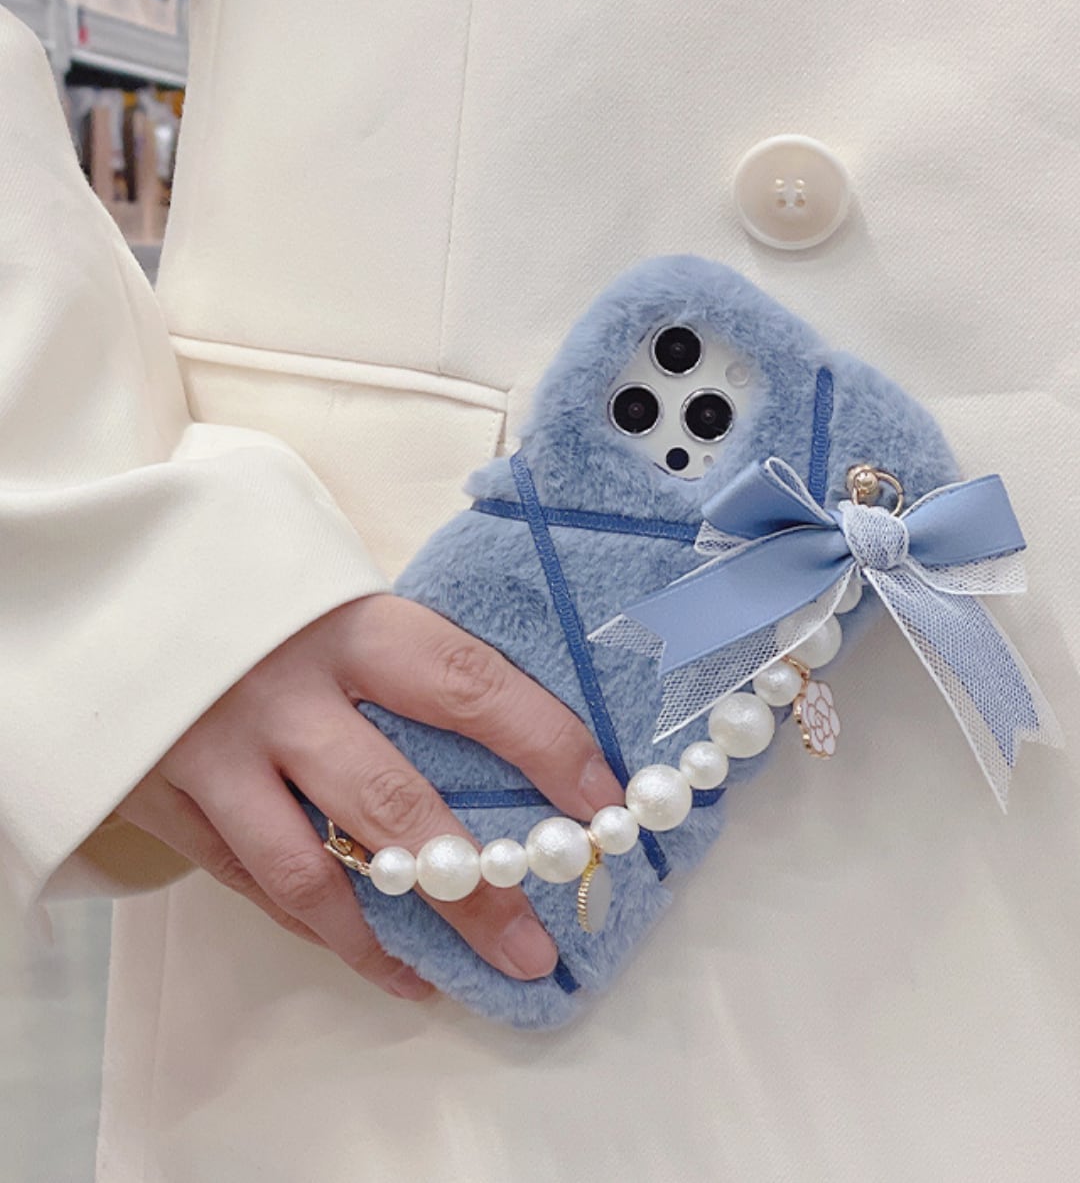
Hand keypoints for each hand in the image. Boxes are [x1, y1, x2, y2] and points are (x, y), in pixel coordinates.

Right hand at [116, 594, 623, 1002]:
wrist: (97, 576)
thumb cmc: (247, 579)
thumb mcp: (327, 581)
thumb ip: (403, 647)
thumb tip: (525, 718)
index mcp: (343, 623)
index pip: (469, 687)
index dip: (546, 749)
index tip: (607, 803)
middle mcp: (283, 692)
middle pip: (396, 805)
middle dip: (477, 888)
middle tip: (536, 947)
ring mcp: (216, 752)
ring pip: (311, 871)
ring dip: (390, 937)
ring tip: (456, 977)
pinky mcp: (165, 797)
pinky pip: (250, 882)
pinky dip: (316, 929)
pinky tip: (374, 958)